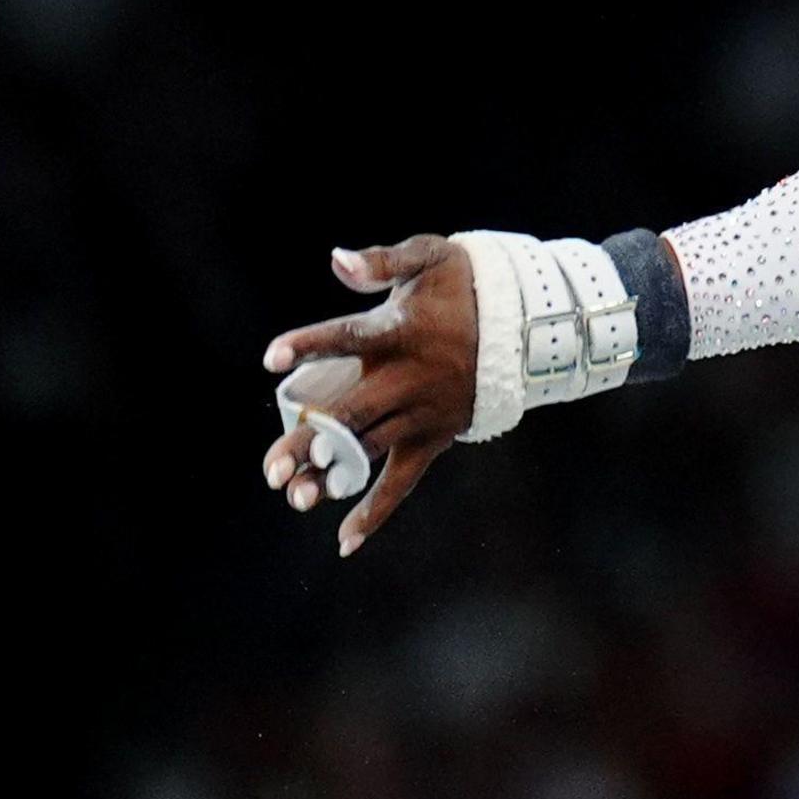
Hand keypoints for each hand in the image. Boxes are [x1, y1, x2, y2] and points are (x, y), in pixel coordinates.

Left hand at [257, 236, 474, 555]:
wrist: (528, 323)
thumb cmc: (466, 285)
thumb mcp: (431, 257)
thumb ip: (383, 260)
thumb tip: (335, 261)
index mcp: (401, 330)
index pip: (348, 337)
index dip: (310, 345)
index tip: (271, 359)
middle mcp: (409, 377)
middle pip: (351, 414)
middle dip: (308, 442)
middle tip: (272, 469)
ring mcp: (422, 411)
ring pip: (370, 450)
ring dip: (331, 476)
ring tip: (294, 496)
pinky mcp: (433, 436)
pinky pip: (403, 481)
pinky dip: (376, 511)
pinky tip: (343, 541)